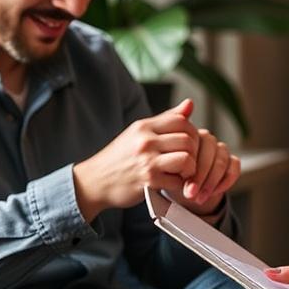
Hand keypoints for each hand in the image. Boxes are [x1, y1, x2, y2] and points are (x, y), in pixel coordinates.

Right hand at [73, 99, 199, 218]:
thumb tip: (190, 103)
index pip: (181, 120)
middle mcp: (145, 140)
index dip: (192, 132)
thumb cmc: (120, 158)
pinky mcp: (149, 180)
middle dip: (194, 152)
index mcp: (144, 126)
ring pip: (187, 159)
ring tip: (182, 173)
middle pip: (188, 139)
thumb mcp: (138, 133)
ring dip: (190, 169)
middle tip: (188, 162)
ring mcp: (147, 160)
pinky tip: (173, 184)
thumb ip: (165, 120)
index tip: (189, 144)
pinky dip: (180, 185)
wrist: (95, 181)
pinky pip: (178, 181)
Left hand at [172, 127, 240, 216]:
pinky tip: (214, 193)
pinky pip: (234, 168)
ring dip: (212, 182)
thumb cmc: (175, 179)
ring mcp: (220, 149)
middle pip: (209, 154)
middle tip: (192, 195)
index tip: (185, 187)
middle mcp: (206, 139)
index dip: (191, 170)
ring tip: (200, 198)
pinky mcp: (232, 160)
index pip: (194, 148)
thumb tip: (183, 181)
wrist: (187, 190)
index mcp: (188, 137)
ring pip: (221, 161)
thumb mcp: (170, 175)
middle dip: (201, 178)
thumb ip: (176, 172)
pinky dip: (225, 182)